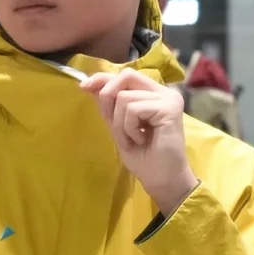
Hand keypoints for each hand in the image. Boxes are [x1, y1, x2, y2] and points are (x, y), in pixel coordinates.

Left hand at [81, 69, 197, 215]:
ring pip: (125, 97)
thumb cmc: (143, 157)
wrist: (161, 178)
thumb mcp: (118, 127)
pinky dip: (129, 128)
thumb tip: (89, 84)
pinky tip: (141, 140)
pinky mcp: (170, 107)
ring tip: (133, 140)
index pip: (126, 75)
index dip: (103, 78)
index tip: (83, 87)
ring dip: (120, 124)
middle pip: (126, 76)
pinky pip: (134, 109)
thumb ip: (109, 105)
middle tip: (113, 124)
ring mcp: (168, 98)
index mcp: (153, 94)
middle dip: (109, 98)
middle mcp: (163, 92)